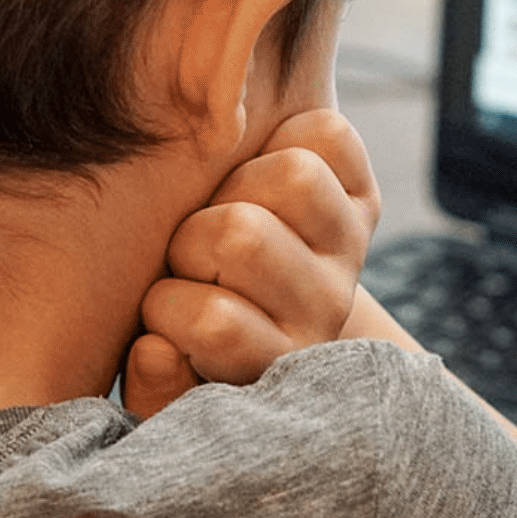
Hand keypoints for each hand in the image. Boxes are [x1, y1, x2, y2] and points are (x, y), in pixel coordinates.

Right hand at [122, 108, 379, 418]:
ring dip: (237, 183)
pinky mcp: (363, 198)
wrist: (256, 307)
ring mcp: (348, 250)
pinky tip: (258, 174)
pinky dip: (286, 136)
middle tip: (189, 258)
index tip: (161, 317)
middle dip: (192, 237)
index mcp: (273, 362)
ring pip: (293, 176)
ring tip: (221, 211)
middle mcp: (324, 310)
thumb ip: (152, 382)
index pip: (215, 324)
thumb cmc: (187, 341)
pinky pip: (328, 135)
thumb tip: (156, 348)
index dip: (167, 308)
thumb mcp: (167, 379)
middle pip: (244, 235)